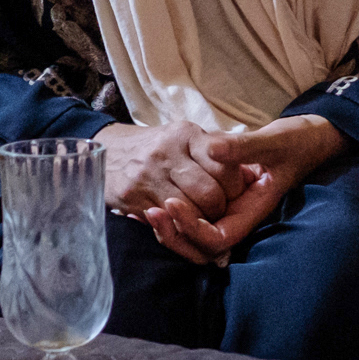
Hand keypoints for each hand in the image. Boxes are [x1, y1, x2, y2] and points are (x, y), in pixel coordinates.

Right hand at [102, 121, 257, 223]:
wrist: (109, 149)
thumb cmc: (157, 147)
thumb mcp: (184, 137)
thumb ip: (214, 149)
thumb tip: (249, 164)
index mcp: (186, 134)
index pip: (225, 166)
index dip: (235, 186)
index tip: (233, 191)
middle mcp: (168, 152)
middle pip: (210, 194)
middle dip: (219, 209)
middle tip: (218, 210)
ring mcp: (149, 174)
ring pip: (190, 211)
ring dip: (200, 221)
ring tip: (200, 217)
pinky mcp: (134, 195)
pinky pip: (167, 220)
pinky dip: (177, 225)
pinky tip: (179, 218)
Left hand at [143, 115, 346, 265]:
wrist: (308, 140)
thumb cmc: (296, 142)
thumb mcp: (273, 142)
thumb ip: (243, 147)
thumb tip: (213, 149)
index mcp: (253, 210)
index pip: (219, 238)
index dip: (193, 228)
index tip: (171, 204)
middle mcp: (239, 215)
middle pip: (202, 246)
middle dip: (175, 235)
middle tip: (150, 212)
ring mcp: (229, 209)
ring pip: (195, 235)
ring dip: (171, 228)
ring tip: (145, 210)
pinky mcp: (221, 199)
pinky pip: (195, 215)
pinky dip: (173, 213)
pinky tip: (152, 201)